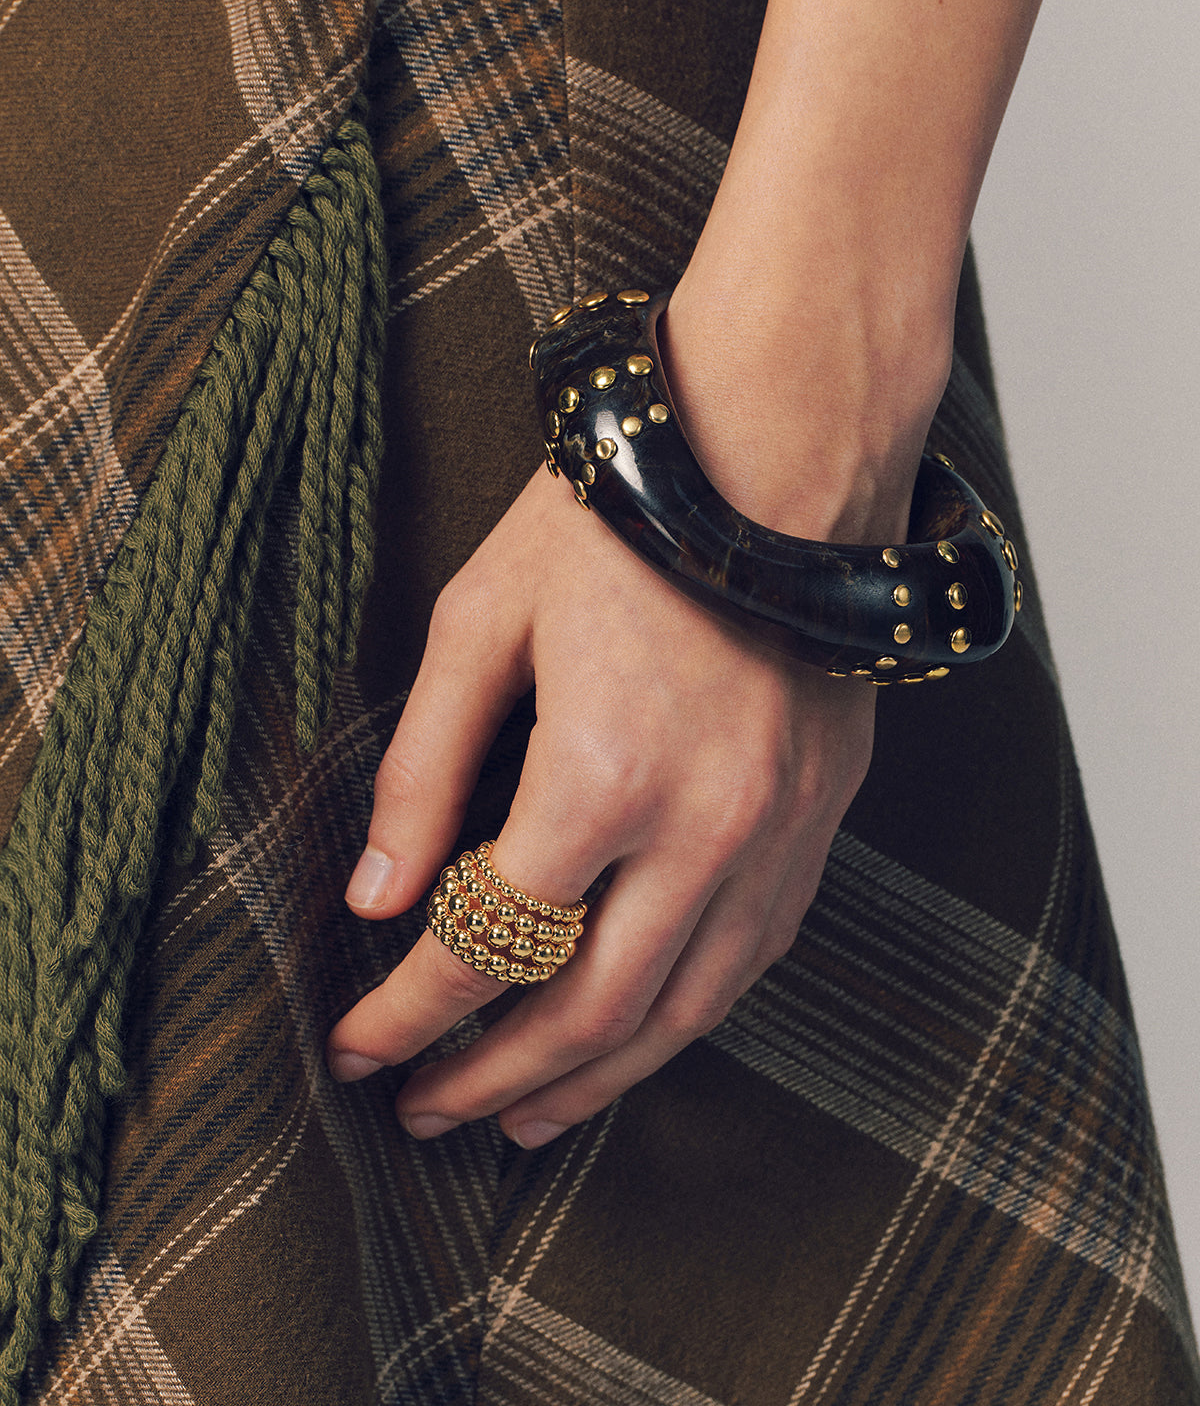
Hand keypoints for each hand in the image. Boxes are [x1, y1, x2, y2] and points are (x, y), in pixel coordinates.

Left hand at [325, 465, 876, 1148]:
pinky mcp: (820, 821)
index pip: (486, 945)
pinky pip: (752, 961)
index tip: (356, 1048)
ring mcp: (778, 834)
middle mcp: (704, 829)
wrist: (778, 453)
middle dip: (491, 1078)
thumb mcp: (481, 624)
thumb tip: (373, 896)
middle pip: (587, 1011)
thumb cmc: (618, 521)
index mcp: (602, 776)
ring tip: (521, 1121)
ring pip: (683, 1012)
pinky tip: (636, 1038)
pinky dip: (683, 1020)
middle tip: (423, 1113)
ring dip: (594, 1080)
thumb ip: (424, 771)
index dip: (408, 1014)